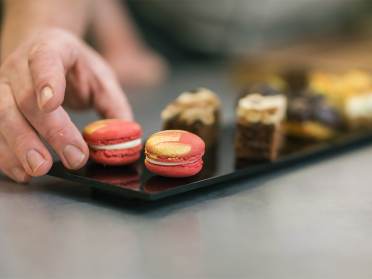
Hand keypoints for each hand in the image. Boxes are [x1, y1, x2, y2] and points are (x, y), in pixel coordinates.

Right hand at [0, 28, 132, 182]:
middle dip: (49, 131)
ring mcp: (2, 85)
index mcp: (52, 49)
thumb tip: (126, 135)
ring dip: (19, 146)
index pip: (45, 60)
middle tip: (72, 158)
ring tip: (38, 169)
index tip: (51, 104)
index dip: (47, 81)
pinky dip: (6, 154)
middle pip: (25, 98)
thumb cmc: (75, 68)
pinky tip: (21, 172)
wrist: (42, 52)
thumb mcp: (101, 78)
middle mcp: (20, 65)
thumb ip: (114, 104)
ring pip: (2, 115)